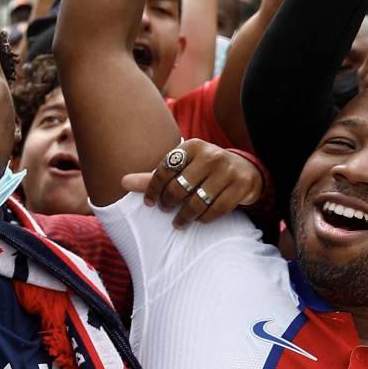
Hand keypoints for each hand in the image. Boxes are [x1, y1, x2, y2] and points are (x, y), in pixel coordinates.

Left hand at [124, 138, 265, 225]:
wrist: (245, 170)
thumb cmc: (204, 170)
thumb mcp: (182, 168)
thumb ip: (153, 176)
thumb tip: (122, 182)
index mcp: (192, 146)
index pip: (164, 170)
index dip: (153, 190)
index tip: (150, 203)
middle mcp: (210, 155)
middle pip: (179, 188)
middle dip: (169, 203)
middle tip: (166, 210)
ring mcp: (227, 170)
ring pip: (197, 201)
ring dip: (185, 216)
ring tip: (179, 222)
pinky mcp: (240, 186)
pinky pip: (216, 210)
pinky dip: (204, 218)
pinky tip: (199, 219)